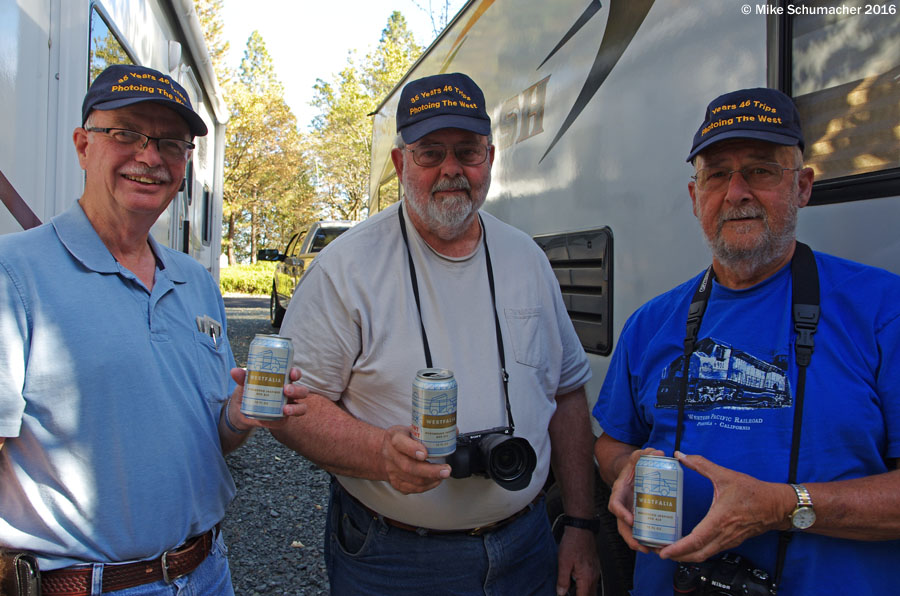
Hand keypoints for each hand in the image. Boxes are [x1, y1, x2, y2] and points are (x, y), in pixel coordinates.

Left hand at [227, 367, 308, 430]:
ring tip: (285, 409)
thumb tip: (234, 371)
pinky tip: (276, 418)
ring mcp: (288, 406)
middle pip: (302, 391)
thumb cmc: (248, 390)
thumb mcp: (245, 383)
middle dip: (297, 390)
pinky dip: (282, 420)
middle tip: (286, 390)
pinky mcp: (282, 419)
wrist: (240, 410)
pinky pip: (287, 420)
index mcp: (284, 380)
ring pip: (301, 407)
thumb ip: (242, 377)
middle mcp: (290, 393)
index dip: (296, 373)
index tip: (292, 373)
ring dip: (296, 408)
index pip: (295, 374)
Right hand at [380, 425, 450, 493]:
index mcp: (394, 437)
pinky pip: (412, 488)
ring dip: (431, 479)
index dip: (412, 449)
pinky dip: (427, 485)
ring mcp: (392, 470)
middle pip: (408, 466)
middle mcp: (390, 455)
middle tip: (445, 470)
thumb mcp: (411, 428)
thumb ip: (430, 430)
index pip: (400, 443)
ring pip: (412, 479)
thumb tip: (454, 431)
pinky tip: (436, 480)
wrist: (384, 452)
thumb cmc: (402, 439)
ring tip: (444, 474)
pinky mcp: (395, 482)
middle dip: (430, 470)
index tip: (425, 454)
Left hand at [556, 526, 599, 595]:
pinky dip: (585, 586)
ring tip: (572, 590)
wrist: (581, 528)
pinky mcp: (595, 566)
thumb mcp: (563, 562)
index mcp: (586, 577)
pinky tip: (577, 582)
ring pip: (592, 590)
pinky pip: (592, 582)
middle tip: (569, 593)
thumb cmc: (573, 542)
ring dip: (583, 592)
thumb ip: (563, 580)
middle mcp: (593, 576)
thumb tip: (561, 593)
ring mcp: (596, 571)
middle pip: (590, 595)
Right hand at [607, 446, 664, 553]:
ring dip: (639, 544)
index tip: (631, 520)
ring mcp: (629, 513)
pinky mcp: (638, 518)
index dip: (621, 514)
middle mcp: (622, 506)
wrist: (631, 473)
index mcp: (618, 492)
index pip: (615, 505)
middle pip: (621, 526)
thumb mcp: (636, 458)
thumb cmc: (632, 467)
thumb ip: (644, 453)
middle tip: (641, 545)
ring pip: (630, 533)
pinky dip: (646, 540)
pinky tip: (658, 546)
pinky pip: (640, 531)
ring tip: (652, 551)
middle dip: (630, 538)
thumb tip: (657, 452)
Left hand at [658, 451, 791, 562]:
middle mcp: (724, 534)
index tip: (665, 551)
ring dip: (687, 556)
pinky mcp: (732, 541)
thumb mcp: (725, 475)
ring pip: (705, 554)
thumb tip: (681, 455)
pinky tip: (688, 546)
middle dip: (678, 556)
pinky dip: (698, 552)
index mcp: (720, 520)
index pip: (697, 540)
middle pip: (698, 553)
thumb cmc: (753, 492)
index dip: (679, 548)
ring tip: (670, 551)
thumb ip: (701, 464)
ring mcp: (729, 540)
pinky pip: (712, 551)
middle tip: (660, 552)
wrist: (777, 506)